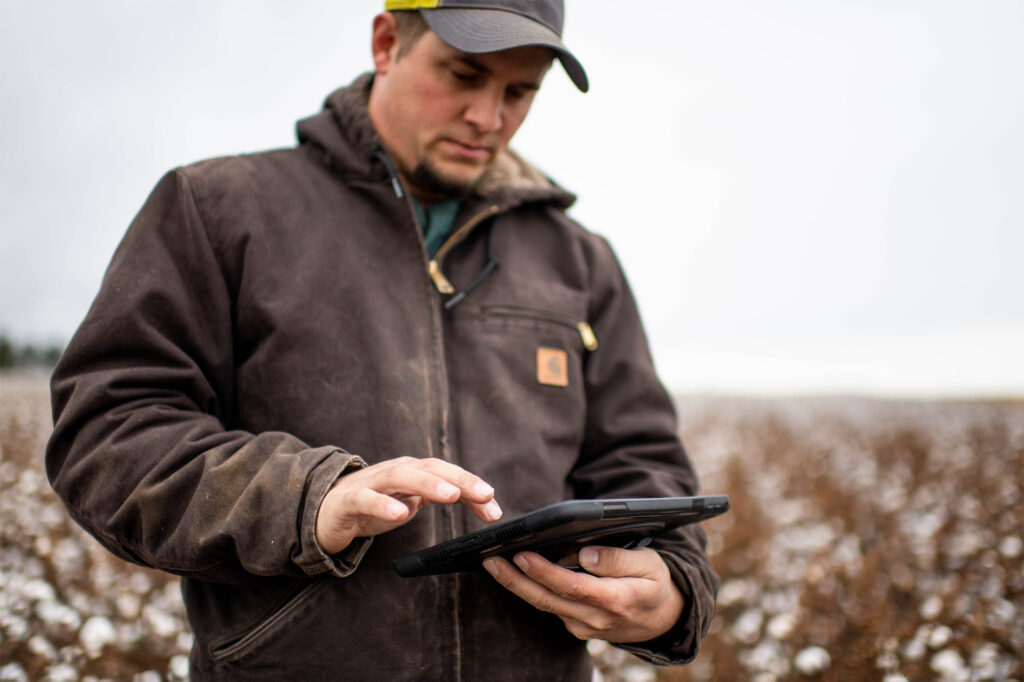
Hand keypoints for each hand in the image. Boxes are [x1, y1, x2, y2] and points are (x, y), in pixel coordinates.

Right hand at [316, 457, 500, 553]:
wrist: (324, 511)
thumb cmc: (373, 504)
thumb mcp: (411, 502)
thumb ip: (440, 497)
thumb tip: (483, 502)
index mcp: (412, 470)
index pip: (447, 472)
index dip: (472, 486)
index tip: (494, 505)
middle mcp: (395, 471)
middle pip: (431, 467)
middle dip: (460, 479)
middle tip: (485, 494)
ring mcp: (371, 483)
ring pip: (402, 476)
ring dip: (428, 483)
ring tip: (450, 495)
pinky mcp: (349, 500)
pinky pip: (367, 499)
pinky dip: (384, 504)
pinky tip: (401, 513)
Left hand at [483, 546, 682, 642]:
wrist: (663, 619)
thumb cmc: (654, 584)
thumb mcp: (650, 565)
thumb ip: (618, 559)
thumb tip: (586, 555)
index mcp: (615, 600)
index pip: (572, 586)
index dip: (544, 572)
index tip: (522, 555)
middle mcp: (595, 619)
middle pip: (548, 600)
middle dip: (515, 580)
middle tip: (490, 560)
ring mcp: (583, 626)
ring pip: (545, 605)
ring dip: (517, 585)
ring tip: (494, 563)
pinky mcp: (576, 625)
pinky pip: (551, 605)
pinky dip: (532, 589)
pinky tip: (517, 571)